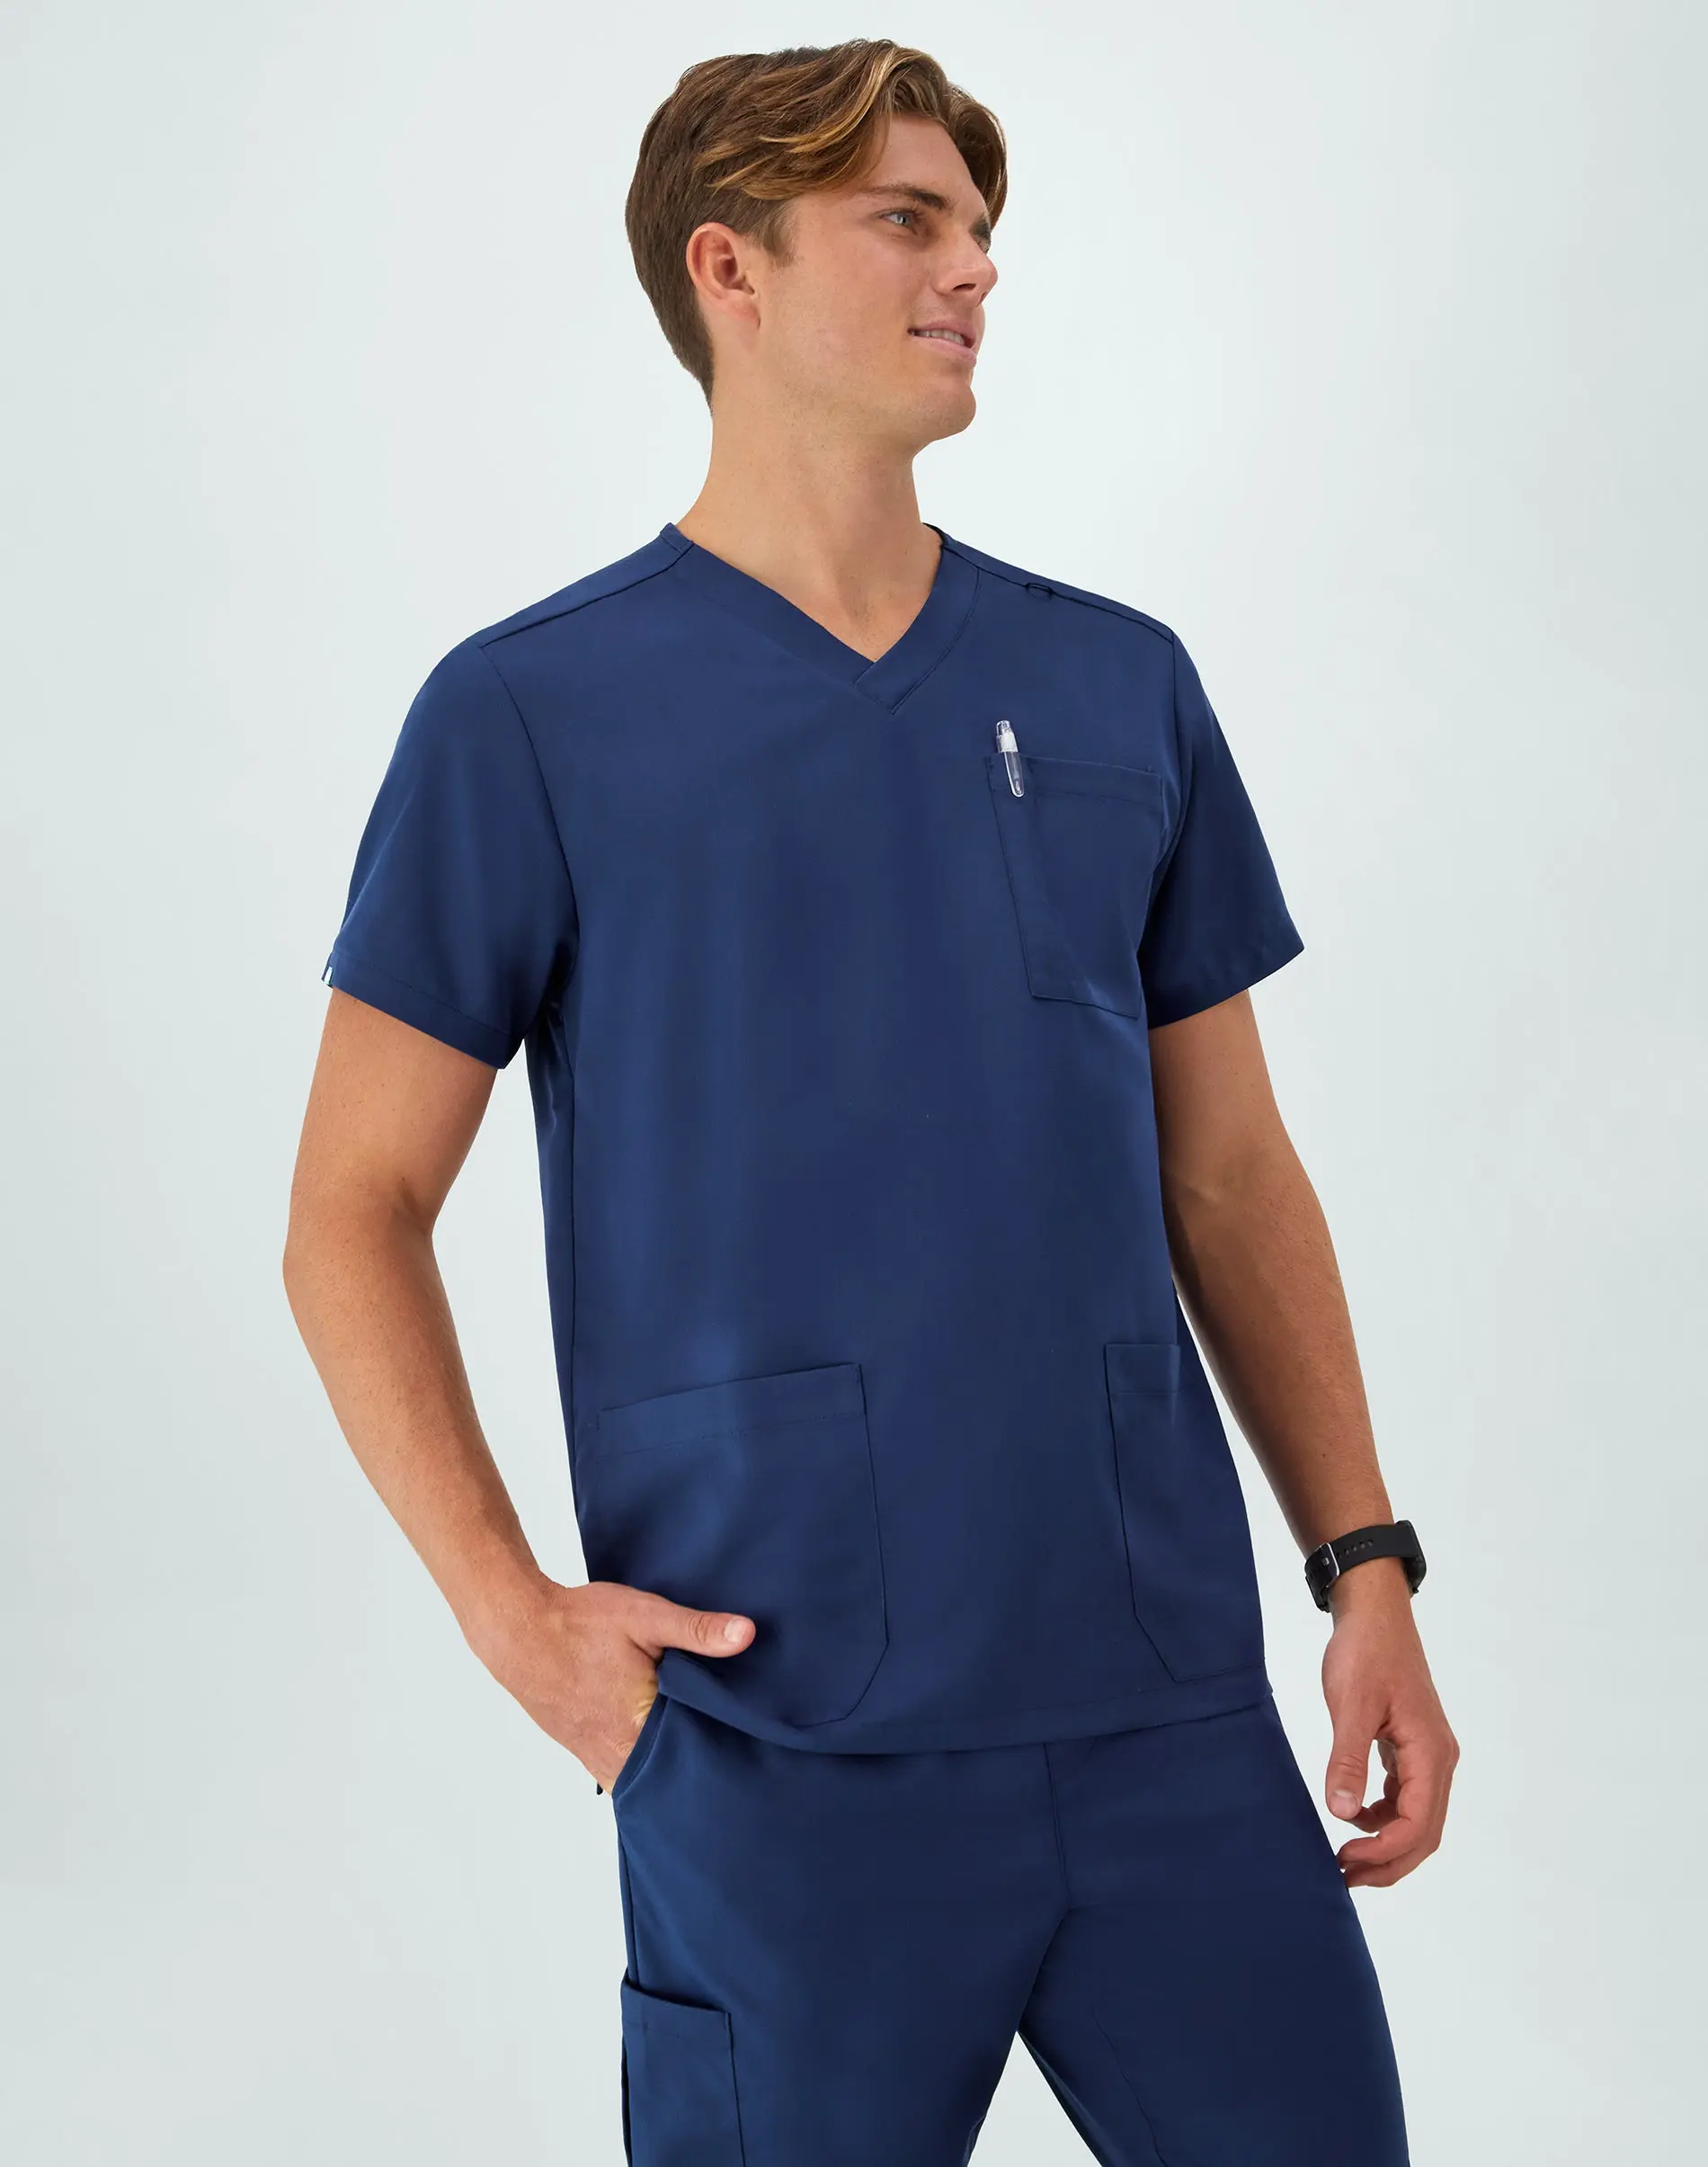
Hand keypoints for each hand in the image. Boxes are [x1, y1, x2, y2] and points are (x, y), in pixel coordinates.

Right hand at [462, 1577, 755, 1790]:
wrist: (518, 1632)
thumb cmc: (579, 1624)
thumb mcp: (644, 1617)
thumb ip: (696, 1630)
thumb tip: (747, 1635)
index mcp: (639, 1728)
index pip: (697, 1759)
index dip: (726, 1751)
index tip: (751, 1746)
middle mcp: (618, 1756)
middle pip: (673, 1777)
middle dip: (701, 1767)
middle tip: (734, 1752)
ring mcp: (598, 1760)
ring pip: (646, 1781)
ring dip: (670, 1769)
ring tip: (701, 1751)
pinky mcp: (584, 1753)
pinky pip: (623, 1774)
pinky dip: (644, 1767)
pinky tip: (660, 1747)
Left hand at [1320, 1557, 1458, 1887]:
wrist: (1374, 1614)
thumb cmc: (1366, 1652)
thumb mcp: (1351, 1705)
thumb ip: (1348, 1759)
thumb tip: (1344, 1814)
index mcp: (1431, 1753)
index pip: (1418, 1824)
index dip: (1385, 1854)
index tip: (1345, 1863)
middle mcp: (1438, 1760)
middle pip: (1424, 1833)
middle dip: (1388, 1863)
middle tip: (1344, 1877)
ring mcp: (1427, 1754)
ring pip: (1417, 1819)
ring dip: (1386, 1844)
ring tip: (1345, 1857)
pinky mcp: (1411, 1747)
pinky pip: (1406, 1797)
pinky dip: (1384, 1817)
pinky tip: (1354, 1816)